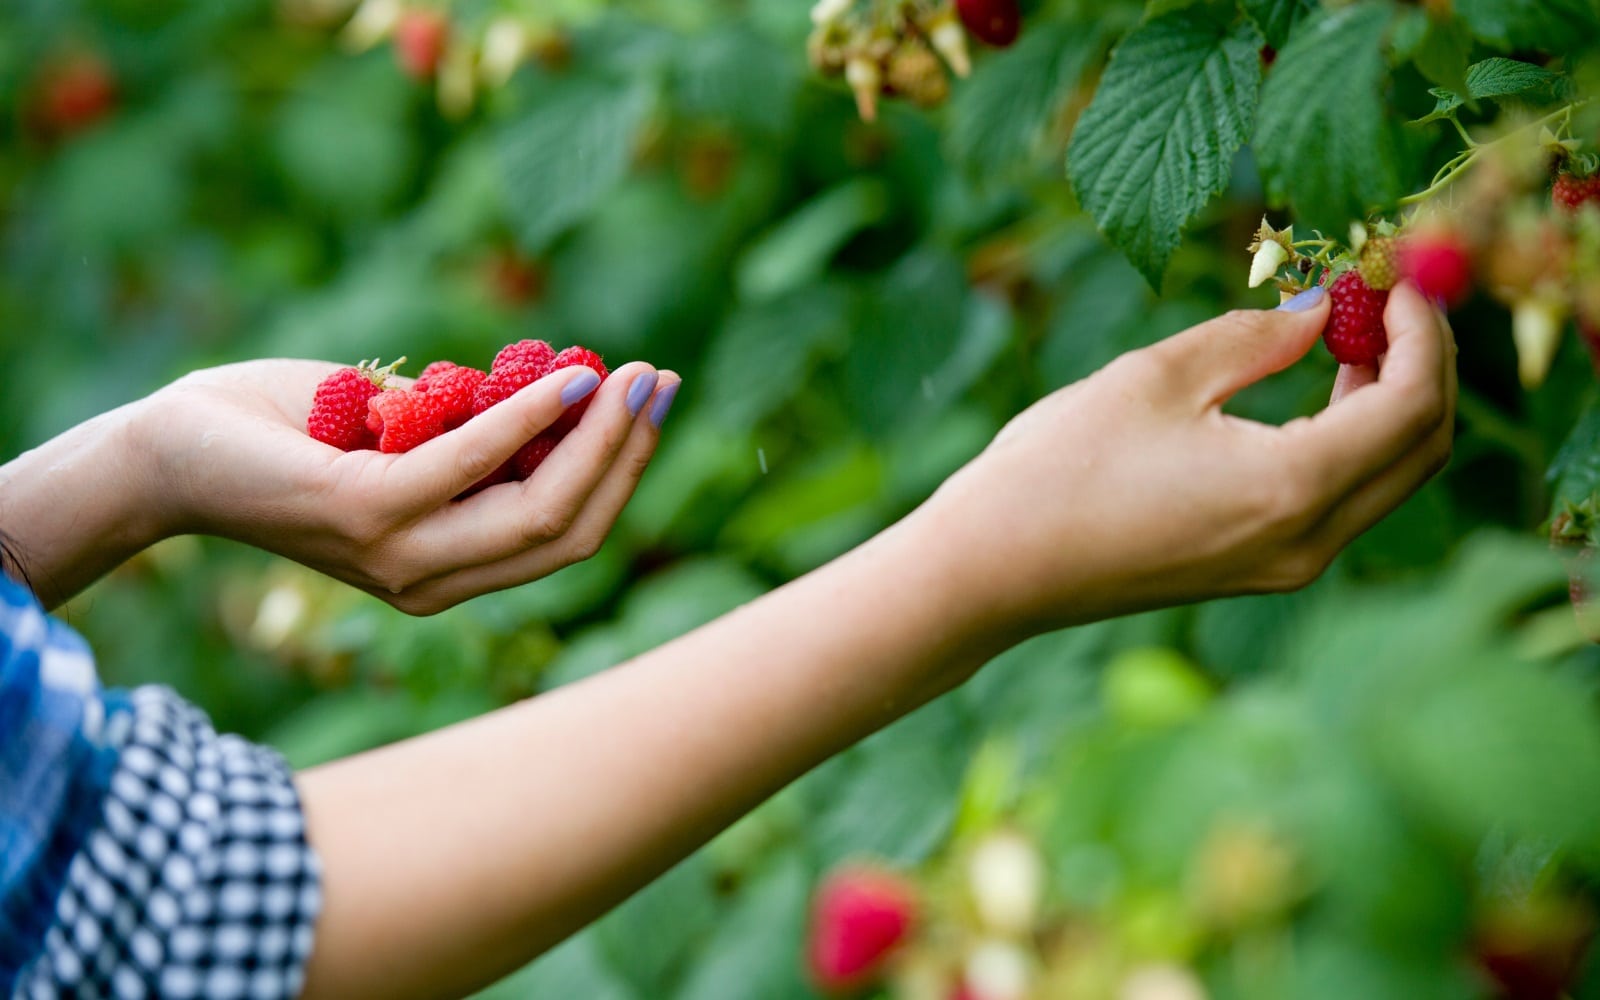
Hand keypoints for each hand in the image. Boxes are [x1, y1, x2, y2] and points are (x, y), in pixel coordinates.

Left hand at [138, 358, 678, 613]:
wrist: (169, 450)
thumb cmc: (283, 434)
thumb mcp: (401, 437)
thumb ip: (474, 432)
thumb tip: (560, 391)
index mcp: (444, 571)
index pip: (562, 536)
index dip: (620, 474)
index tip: (651, 404)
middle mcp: (429, 581)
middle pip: (566, 532)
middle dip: (627, 458)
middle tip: (659, 383)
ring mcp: (399, 557)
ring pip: (537, 513)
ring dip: (597, 440)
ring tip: (628, 377)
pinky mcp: (365, 517)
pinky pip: (473, 465)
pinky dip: (529, 419)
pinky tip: (565, 379)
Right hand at [914, 281, 1454, 636]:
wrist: (995, 568)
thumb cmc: (1061, 468)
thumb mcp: (1158, 377)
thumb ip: (1254, 336)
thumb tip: (1321, 309)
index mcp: (1291, 487)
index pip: (1412, 403)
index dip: (1422, 330)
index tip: (1396, 273)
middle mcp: (1307, 540)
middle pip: (1420, 450)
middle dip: (1424, 365)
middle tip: (1389, 297)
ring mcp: (1285, 565)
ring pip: (1387, 478)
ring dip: (1389, 401)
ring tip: (1349, 328)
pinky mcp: (1258, 569)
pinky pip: (1341, 500)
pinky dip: (1351, 439)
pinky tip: (1315, 387)